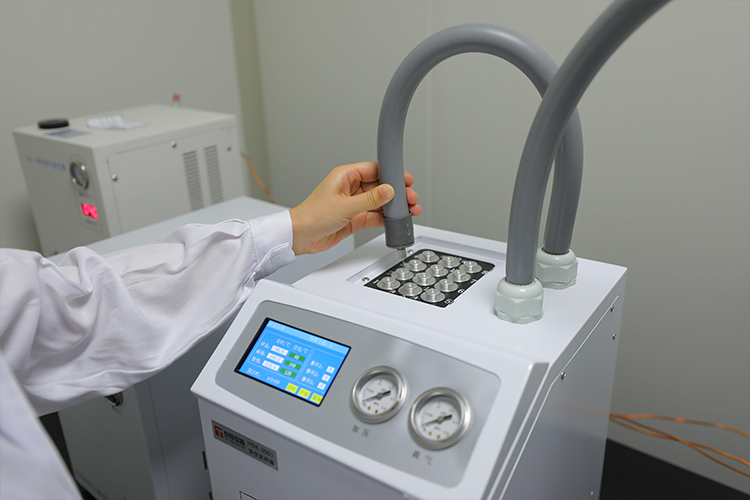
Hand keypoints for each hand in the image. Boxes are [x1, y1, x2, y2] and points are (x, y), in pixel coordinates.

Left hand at [289, 162, 420, 254]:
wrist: (300, 237)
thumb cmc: (312, 216)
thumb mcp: (345, 206)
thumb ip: (370, 199)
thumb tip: (388, 190)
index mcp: (345, 176)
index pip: (374, 170)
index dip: (391, 173)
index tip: (405, 179)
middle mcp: (350, 189)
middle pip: (380, 187)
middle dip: (396, 192)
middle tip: (410, 198)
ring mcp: (353, 204)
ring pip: (379, 203)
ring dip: (394, 207)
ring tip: (409, 210)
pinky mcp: (354, 219)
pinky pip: (375, 216)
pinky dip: (386, 218)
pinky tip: (396, 220)